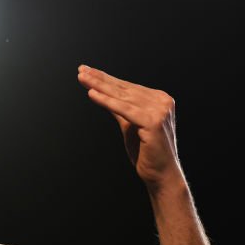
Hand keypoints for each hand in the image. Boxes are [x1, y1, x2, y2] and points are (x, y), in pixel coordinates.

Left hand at [77, 65, 184, 191]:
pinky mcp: (153, 122)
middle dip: (100, 79)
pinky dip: (107, 102)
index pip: (127, 87)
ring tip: (82, 78)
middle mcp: (162, 101)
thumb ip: (119, 109)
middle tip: (81, 70)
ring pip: (123, 97)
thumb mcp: (129, 125)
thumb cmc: (145, 152)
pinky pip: (124, 110)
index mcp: (159, 99)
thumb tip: (102, 94)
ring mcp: (160, 110)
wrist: (160, 174)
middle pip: (124, 89)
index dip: (106, 79)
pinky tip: (92, 94)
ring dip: (100, 86)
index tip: (87, 71)